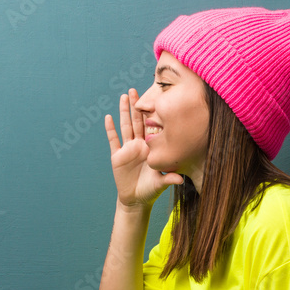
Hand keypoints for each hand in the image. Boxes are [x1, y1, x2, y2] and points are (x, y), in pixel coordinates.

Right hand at [104, 88, 184, 208]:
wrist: (136, 200)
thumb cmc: (151, 190)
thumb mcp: (160, 183)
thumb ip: (169, 179)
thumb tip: (181, 180)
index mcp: (150, 147)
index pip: (151, 127)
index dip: (151, 114)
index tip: (154, 99)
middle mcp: (139, 145)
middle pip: (137, 121)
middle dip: (136, 106)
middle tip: (136, 90)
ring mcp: (127, 149)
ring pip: (125, 126)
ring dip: (123, 112)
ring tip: (124, 96)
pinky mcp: (117, 156)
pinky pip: (113, 140)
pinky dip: (110, 129)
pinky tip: (108, 117)